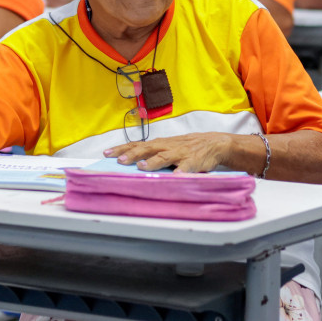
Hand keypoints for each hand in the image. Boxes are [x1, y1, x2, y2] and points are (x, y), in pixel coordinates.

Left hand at [104, 132, 232, 172]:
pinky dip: (180, 173)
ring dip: (152, 162)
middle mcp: (167, 147)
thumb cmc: (187, 147)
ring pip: (164, 157)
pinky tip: (175, 178)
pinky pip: (186, 168)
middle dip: (132, 154)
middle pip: (147, 149)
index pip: (137, 145)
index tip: (106, 153)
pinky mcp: (193, 162)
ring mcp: (180, 154)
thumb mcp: (169, 147)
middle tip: (120, 161)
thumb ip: (153, 153)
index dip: (122, 148)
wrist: (214, 143)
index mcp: (160, 144)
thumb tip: (132, 162)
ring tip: (142, 167)